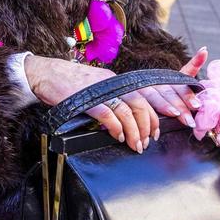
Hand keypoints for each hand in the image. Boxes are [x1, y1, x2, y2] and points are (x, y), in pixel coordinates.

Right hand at [25, 55, 161, 153]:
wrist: (43, 73)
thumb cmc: (67, 82)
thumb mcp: (96, 86)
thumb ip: (112, 97)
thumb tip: (127, 116)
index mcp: (117, 79)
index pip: (147, 90)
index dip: (164, 103)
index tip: (176, 116)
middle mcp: (112, 82)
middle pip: (141, 103)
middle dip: (151, 124)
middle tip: (152, 140)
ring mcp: (99, 90)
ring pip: (127, 111)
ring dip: (135, 131)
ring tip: (137, 145)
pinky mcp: (86, 99)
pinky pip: (108, 115)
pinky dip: (116, 128)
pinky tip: (118, 137)